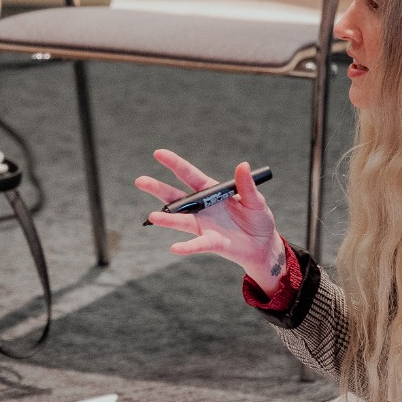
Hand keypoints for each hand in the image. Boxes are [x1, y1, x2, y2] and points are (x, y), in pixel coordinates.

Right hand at [135, 148, 285, 293]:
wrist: (262, 245)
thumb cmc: (257, 219)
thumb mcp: (256, 200)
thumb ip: (246, 185)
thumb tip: (243, 165)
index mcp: (211, 191)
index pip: (189, 175)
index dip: (174, 163)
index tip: (158, 153)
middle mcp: (201, 208)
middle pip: (176, 197)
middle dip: (158, 188)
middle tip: (140, 181)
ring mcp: (203, 225)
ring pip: (181, 220)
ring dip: (167, 219)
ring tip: (152, 217)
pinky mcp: (210, 243)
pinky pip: (197, 244)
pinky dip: (187, 247)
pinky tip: (175, 248)